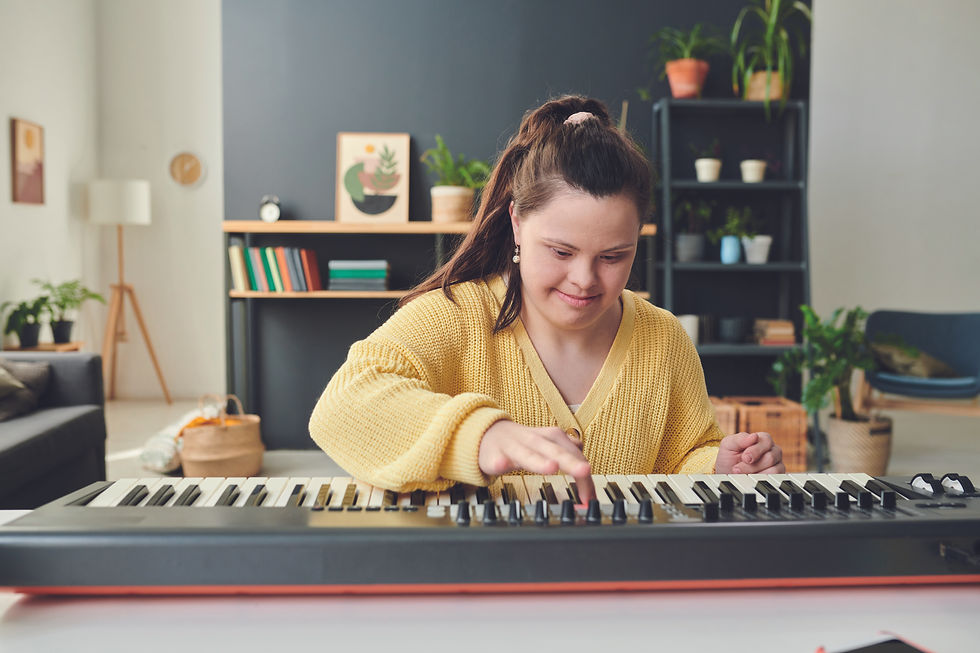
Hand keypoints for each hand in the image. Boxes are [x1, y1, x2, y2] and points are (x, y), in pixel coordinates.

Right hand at [479, 420, 594, 502]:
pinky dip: (499, 462)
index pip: (573, 454)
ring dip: (539, 460)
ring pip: (527, 454)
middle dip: (570, 461)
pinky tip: (502, 465)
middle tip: (584, 471)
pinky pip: (496, 460)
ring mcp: (513, 447)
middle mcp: (534, 441)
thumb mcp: (548, 443)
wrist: (486, 433)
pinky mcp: (493, 456)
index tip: (590, 497)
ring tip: (551, 467)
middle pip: (554, 451)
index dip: (583, 475)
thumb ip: (568, 452)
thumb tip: (587, 463)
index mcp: (550, 438)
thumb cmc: (521, 442)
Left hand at [715, 432, 784, 473]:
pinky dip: (760, 480)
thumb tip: (754, 436)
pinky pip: (775, 479)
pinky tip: (750, 479)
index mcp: (763, 439)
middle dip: (751, 465)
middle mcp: (773, 450)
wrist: (726, 473)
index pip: (766, 441)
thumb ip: (740, 439)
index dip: (755, 451)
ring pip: (773, 469)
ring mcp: (777, 463)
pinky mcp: (778, 475)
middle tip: (737, 468)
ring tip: (742, 474)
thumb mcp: (728, 445)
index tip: (744, 458)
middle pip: (770, 457)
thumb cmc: (729, 457)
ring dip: (754, 473)